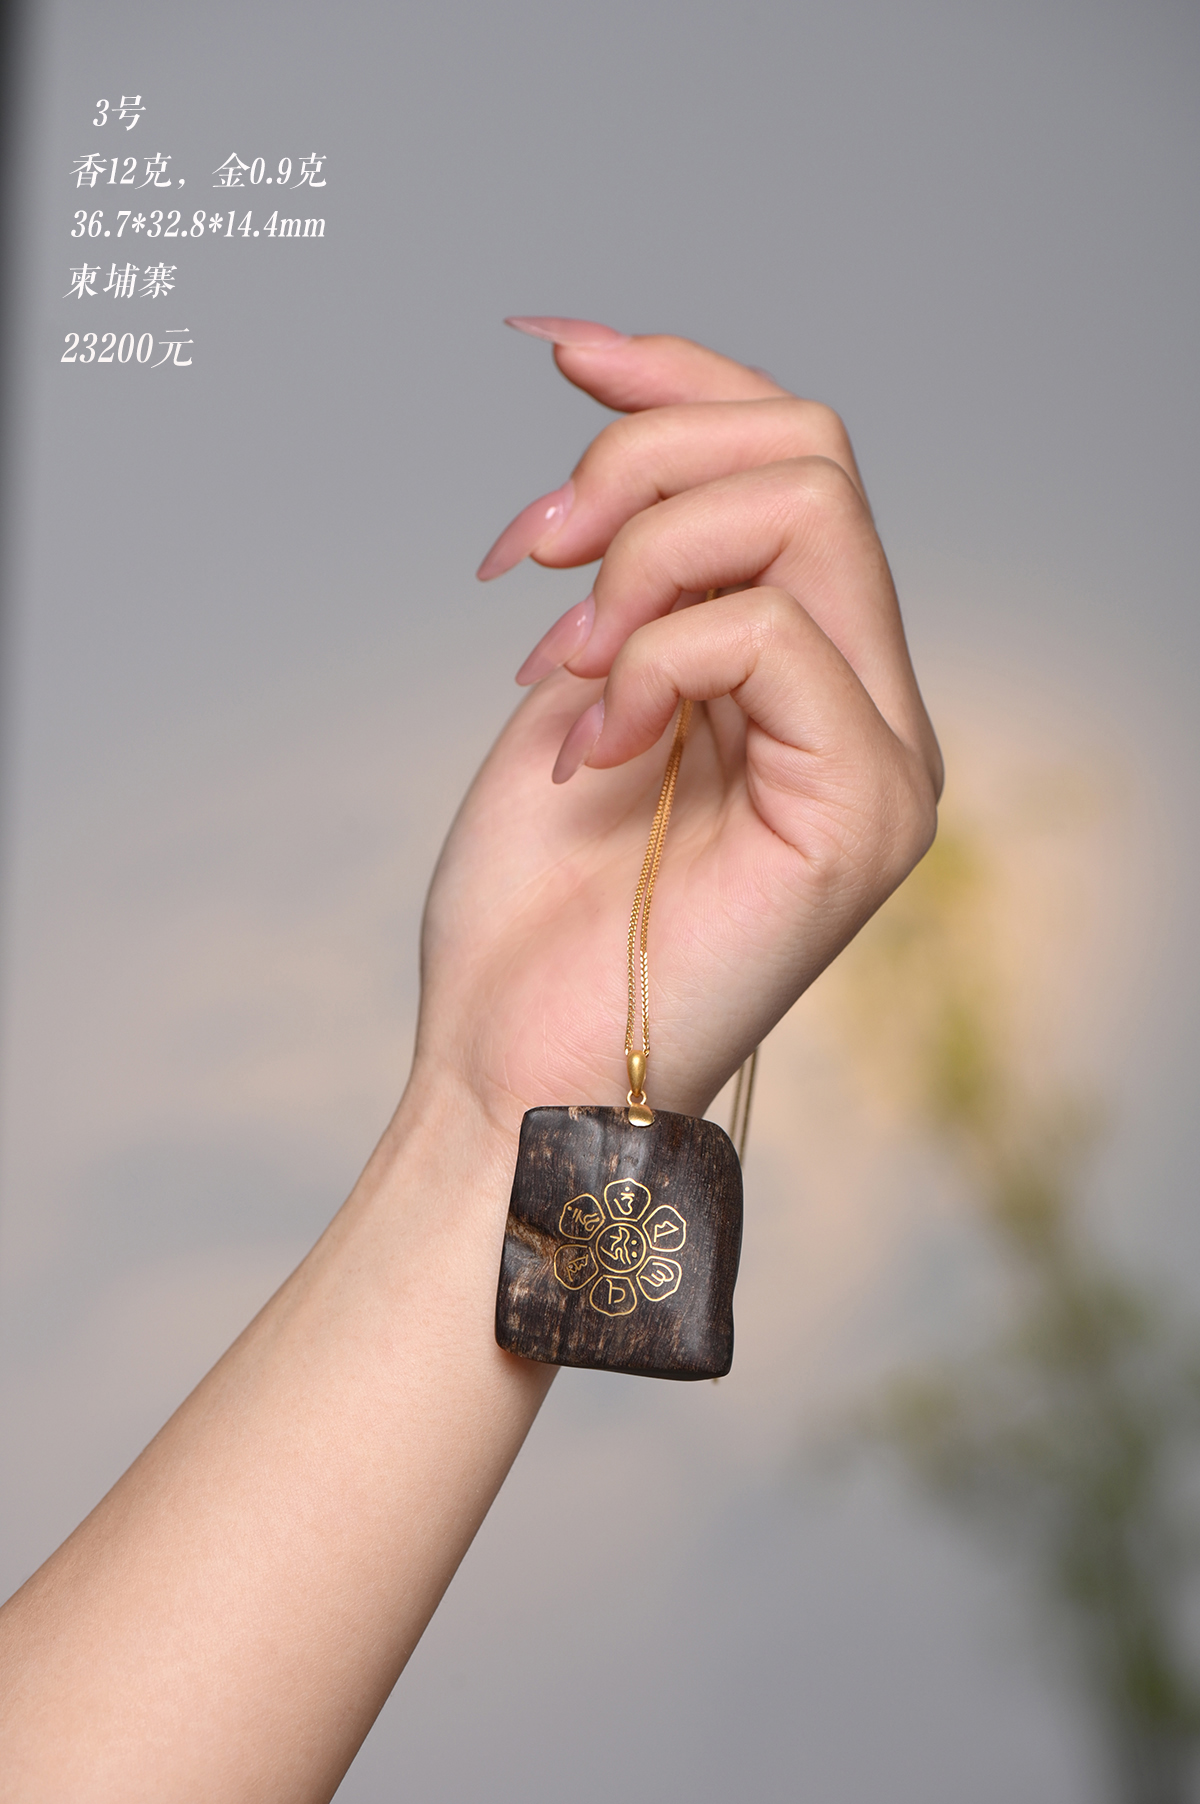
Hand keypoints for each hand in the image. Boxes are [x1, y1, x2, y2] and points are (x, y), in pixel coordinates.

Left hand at [417, 325, 941, 1129]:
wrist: (513, 1062)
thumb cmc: (533, 908)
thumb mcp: (573, 684)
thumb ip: (633, 567)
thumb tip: (620, 414)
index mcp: (807, 672)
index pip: (789, 456)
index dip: (673, 374)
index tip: (547, 347)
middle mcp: (869, 699)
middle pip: (809, 451)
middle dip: (639, 465)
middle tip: (530, 561)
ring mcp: (882, 753)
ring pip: (803, 511)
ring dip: (639, 559)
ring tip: (556, 663)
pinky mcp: (867, 808)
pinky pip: (771, 633)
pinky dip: (651, 661)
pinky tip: (590, 744)